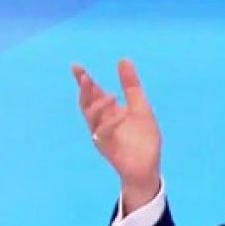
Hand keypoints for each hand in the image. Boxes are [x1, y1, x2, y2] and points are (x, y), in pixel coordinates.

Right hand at [74, 60, 162, 212]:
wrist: (148, 166)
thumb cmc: (143, 139)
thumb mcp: (141, 107)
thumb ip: (132, 86)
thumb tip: (123, 59)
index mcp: (109, 111)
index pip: (92, 93)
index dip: (84, 80)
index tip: (76, 67)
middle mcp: (102, 122)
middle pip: (86, 103)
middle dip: (83, 90)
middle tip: (83, 76)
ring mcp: (102, 135)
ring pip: (91, 118)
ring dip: (98, 105)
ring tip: (111, 95)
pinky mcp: (107, 148)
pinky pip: (102, 134)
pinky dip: (110, 123)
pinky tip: (121, 115)